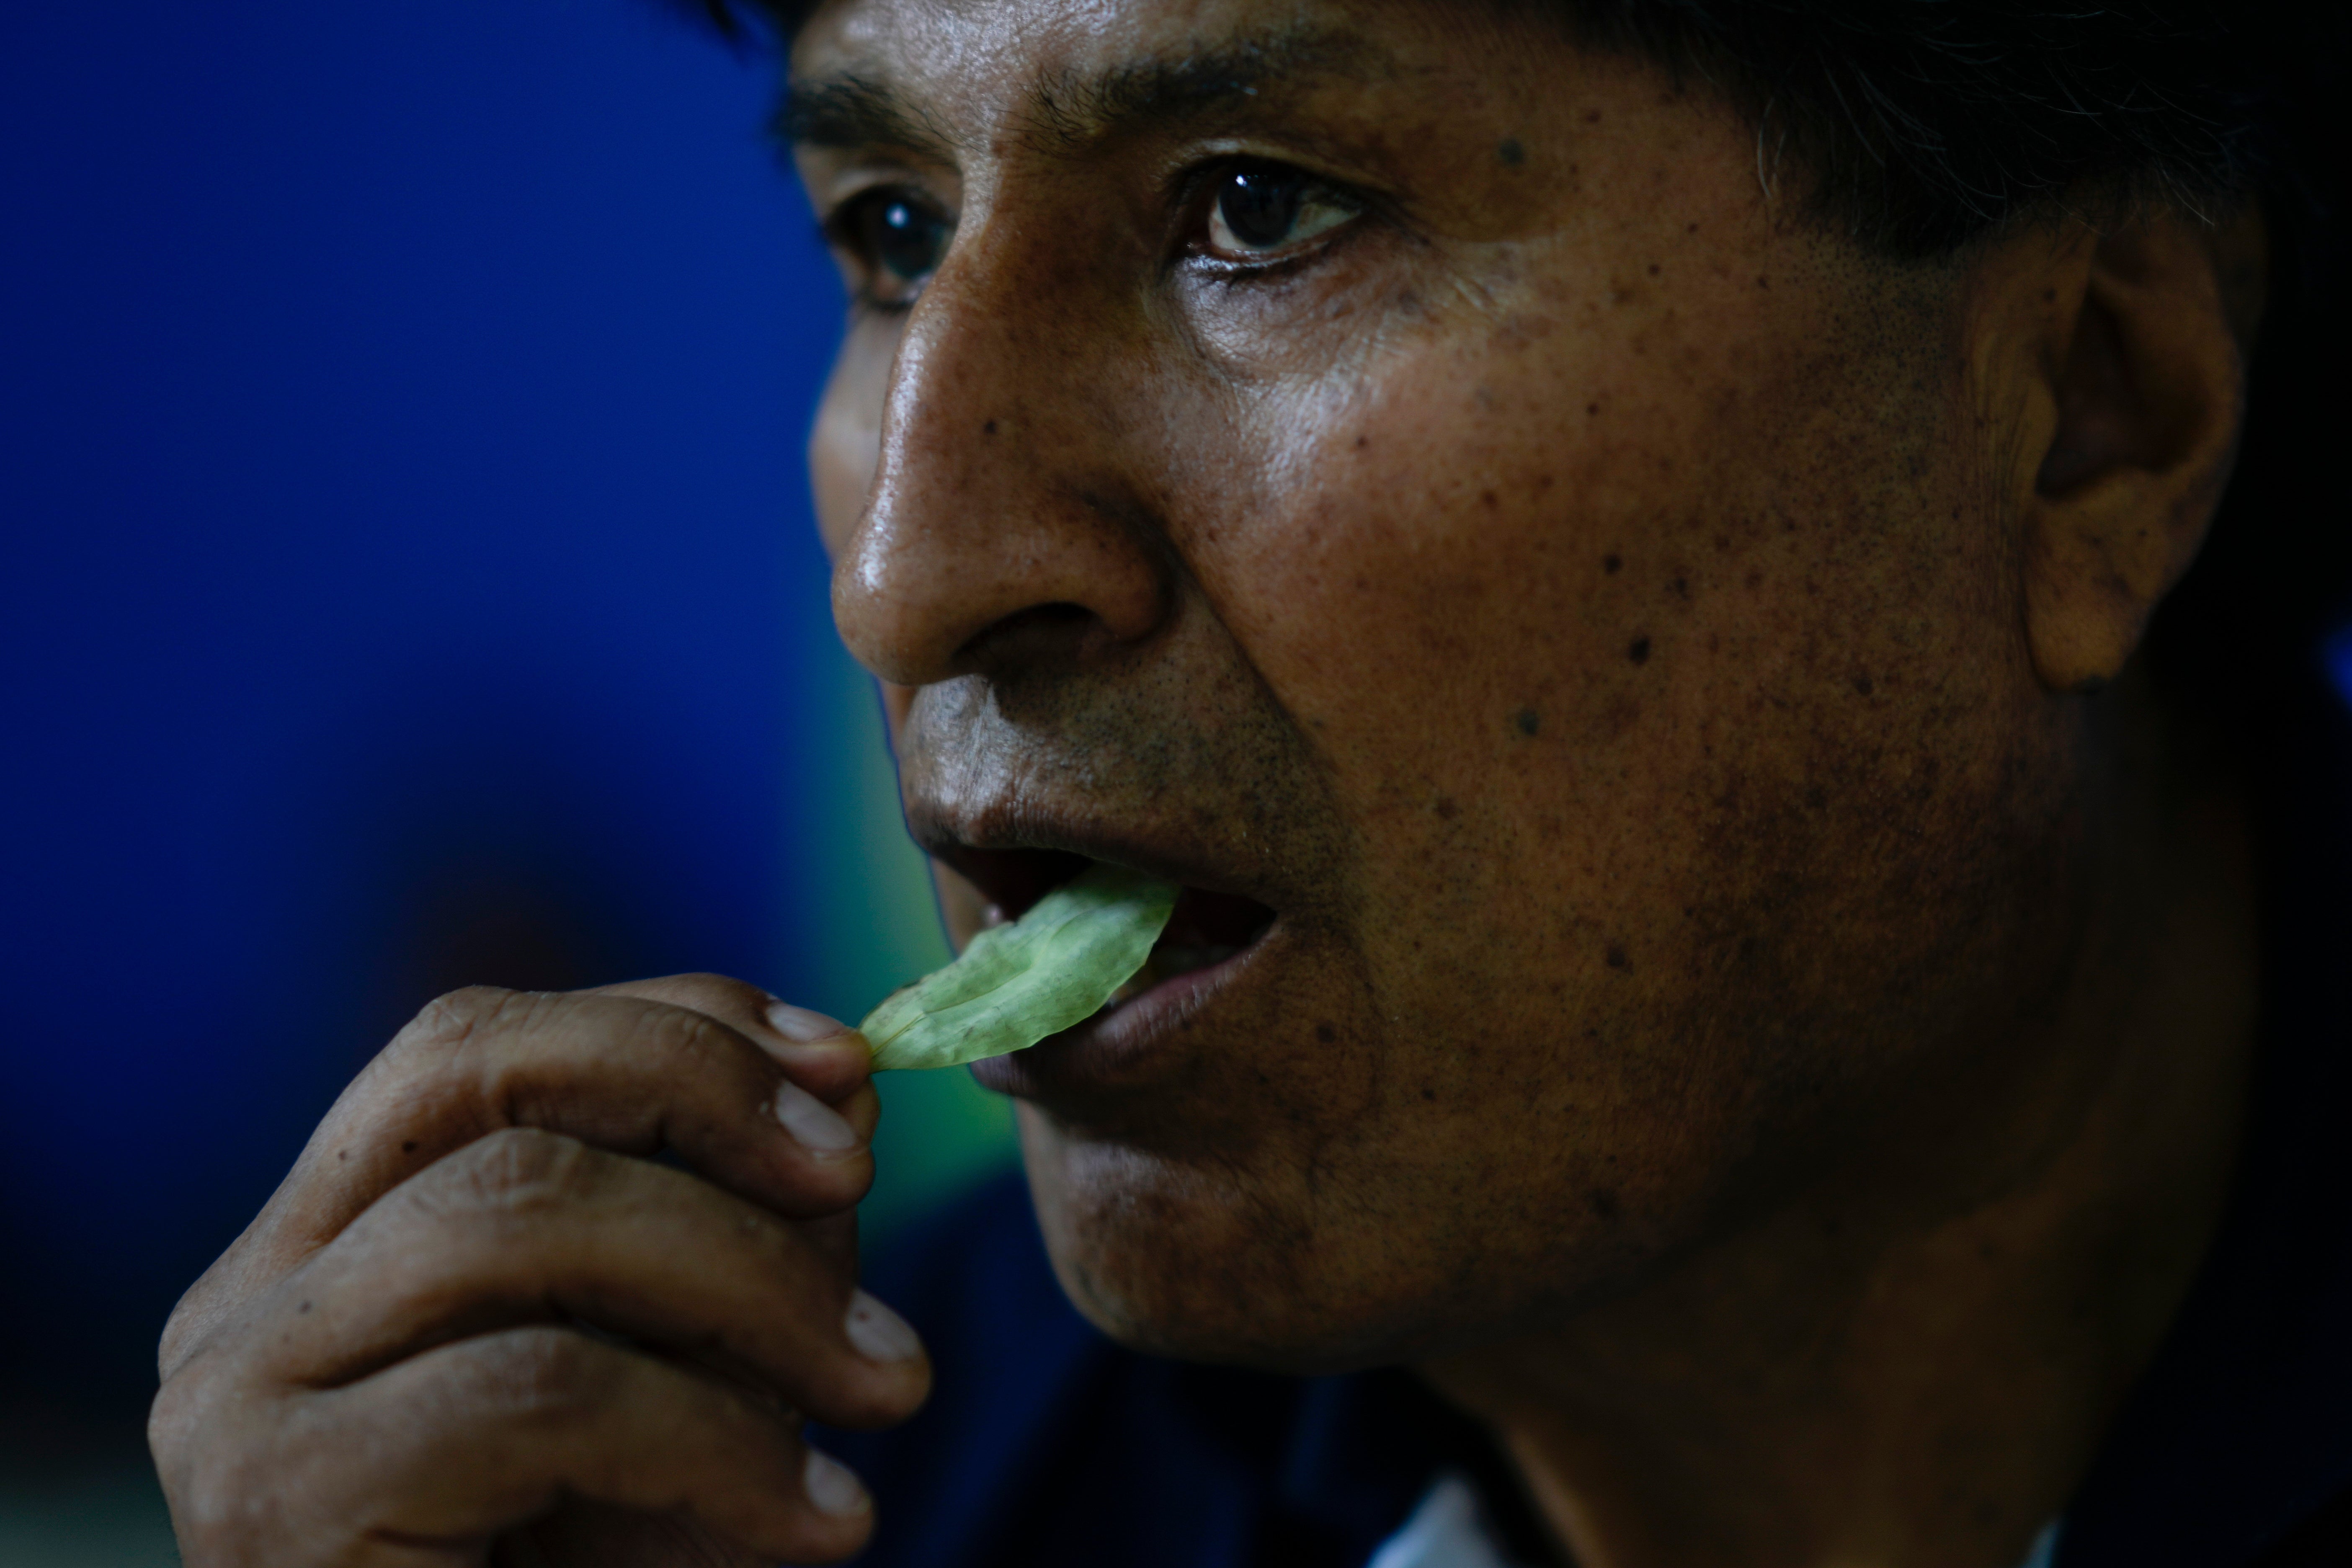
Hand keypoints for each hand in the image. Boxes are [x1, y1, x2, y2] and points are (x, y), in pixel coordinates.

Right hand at [150, 975, 929, 1566]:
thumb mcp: (695, 1378)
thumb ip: (746, 1229)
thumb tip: (844, 1083)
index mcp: (325, 1248)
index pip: (485, 1047)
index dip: (675, 1028)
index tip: (848, 1065)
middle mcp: (249, 1301)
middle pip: (474, 1071)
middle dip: (699, 1094)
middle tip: (859, 1181)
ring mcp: (238, 1396)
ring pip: (519, 1211)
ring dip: (750, 1279)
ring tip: (886, 1382)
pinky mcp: (279, 1505)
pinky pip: (539, 1391)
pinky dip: (718, 1437)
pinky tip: (823, 1514)